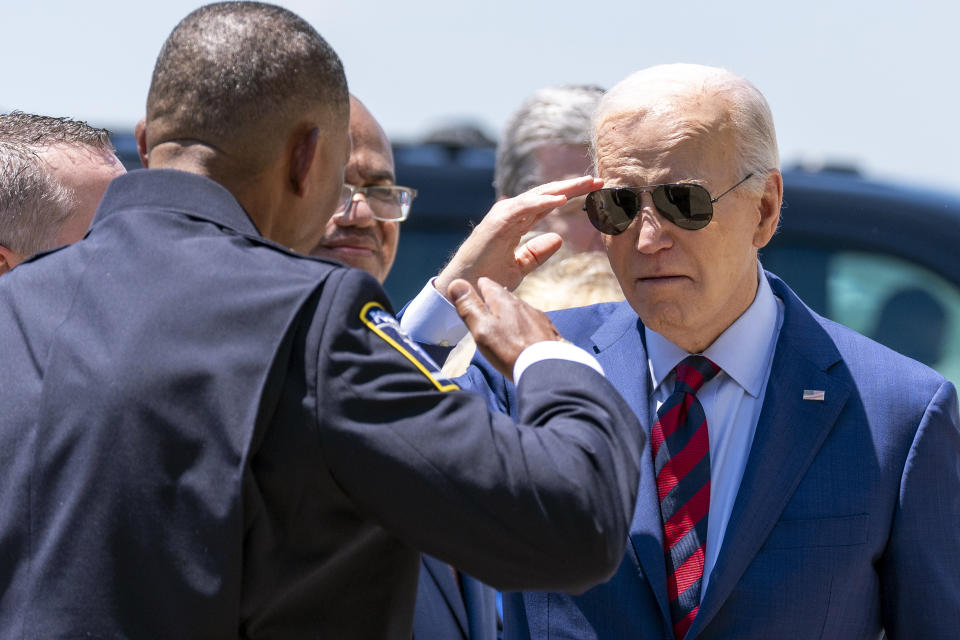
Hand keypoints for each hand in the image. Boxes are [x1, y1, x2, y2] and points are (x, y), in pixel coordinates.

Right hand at [434, 176, 603, 297]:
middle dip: (572, 187)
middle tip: (598, 181)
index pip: (547, 203)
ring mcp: (502, 216)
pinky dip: (541, 202)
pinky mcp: (496, 223)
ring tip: (585, 183)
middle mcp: (509, 214)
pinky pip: (522, 208)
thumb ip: (537, 252)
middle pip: (545, 195)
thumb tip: (558, 239)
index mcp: (516, 223)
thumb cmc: (487, 279)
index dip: (569, 195)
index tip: (594, 191)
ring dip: (562, 189)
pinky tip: (560, 199)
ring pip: (536, 196)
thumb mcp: (520, 266)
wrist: (465, 290)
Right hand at [448, 277, 561, 380]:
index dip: (479, 286)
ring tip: (503, 322)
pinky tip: (523, 337)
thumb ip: (469, 307)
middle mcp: (522, 304)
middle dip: (495, 299)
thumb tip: (455, 283)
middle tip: (486, 304)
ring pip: (520, 310)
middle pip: (505, 297)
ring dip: (510, 314)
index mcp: (504, 301)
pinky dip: (524, 327)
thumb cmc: (510, 350)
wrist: (547, 368)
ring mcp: (538, 317)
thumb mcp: (482, 329)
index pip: (488, 284)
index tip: (475, 287)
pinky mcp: (549, 331)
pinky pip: (533, 324)